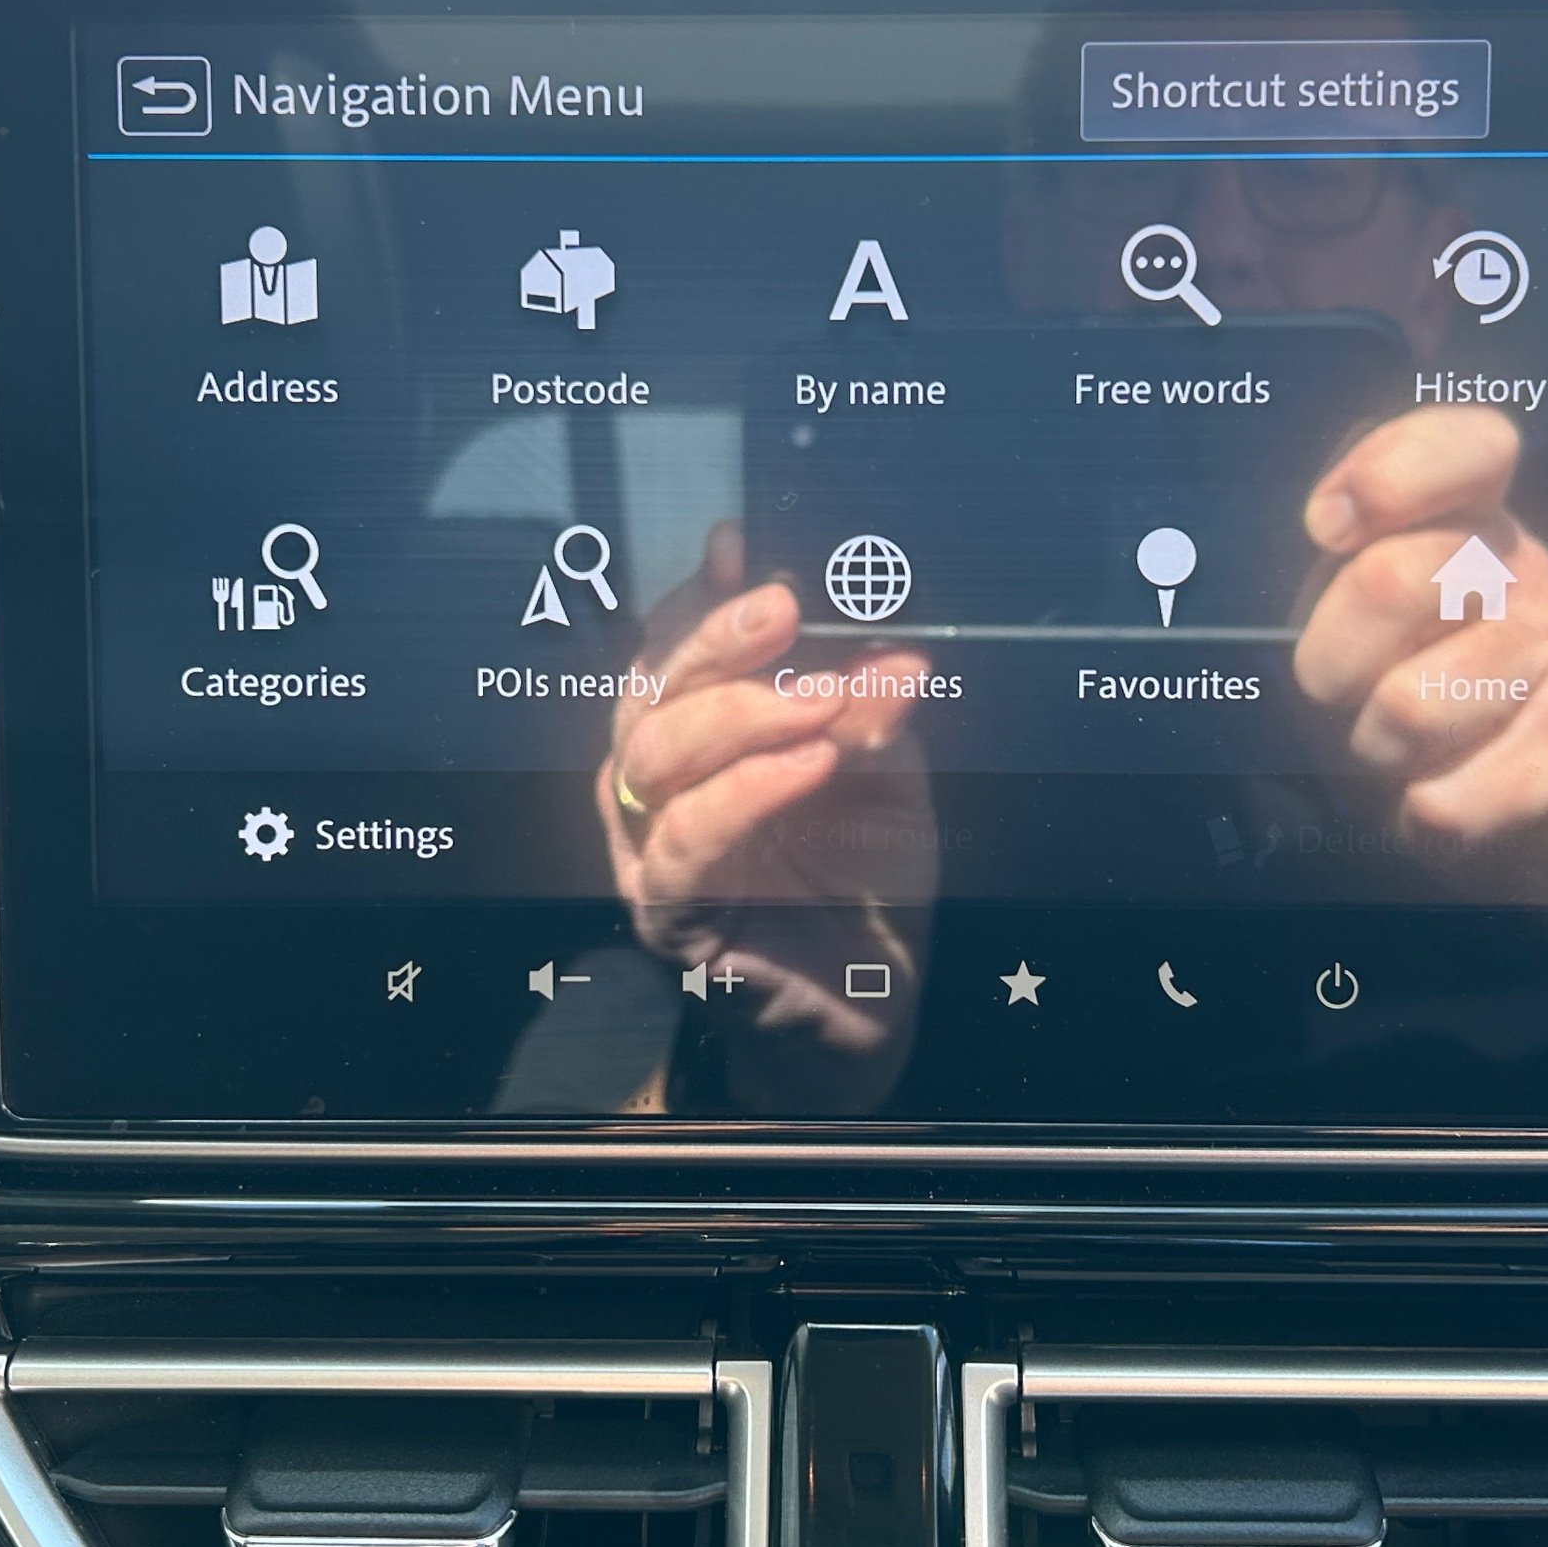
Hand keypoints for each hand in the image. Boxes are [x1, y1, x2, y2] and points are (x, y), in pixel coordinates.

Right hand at [596, 524, 937, 1093]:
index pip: (679, 647)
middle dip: (716, 638)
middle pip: (651, 689)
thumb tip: (899, 645)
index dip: (700, 595)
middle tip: (784, 607)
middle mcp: (658, 781)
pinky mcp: (666, 911)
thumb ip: (878, 711)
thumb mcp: (886, 774)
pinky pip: (685, 842)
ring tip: (819, 699)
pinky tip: (805, 766)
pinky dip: (745, 794)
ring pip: (653, 755)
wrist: (871, 1003)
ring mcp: (648, 845)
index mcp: (701, 732)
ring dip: (739, 713)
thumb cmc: (864, 876)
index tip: (739, 544)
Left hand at [1295, 406, 1547, 908]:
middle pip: (1391, 580)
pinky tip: (1436, 806)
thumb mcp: (1363, 634)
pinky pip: (1449, 796)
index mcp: (1469, 520)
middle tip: (1337, 700)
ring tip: (1398, 757)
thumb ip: (1329, 584)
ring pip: (1409, 705)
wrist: (1541, 823)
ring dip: (1375, 755)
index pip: (1464, 447)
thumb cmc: (1417, 711)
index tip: (1324, 527)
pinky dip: (1419, 820)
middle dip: (1328, 667)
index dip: (1387, 475)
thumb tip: (1260, 566)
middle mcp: (1523, 569)